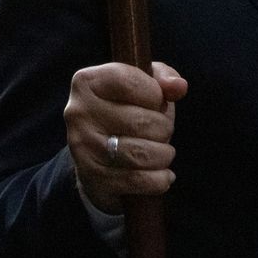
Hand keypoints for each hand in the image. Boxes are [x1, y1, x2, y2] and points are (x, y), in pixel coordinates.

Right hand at [64, 61, 186, 214]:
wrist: (96, 158)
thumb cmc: (124, 113)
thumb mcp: (141, 87)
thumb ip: (162, 78)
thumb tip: (179, 86)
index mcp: (87, 82)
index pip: (131, 82)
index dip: (155, 94)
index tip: (155, 102)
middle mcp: (79, 112)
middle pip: (142, 121)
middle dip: (163, 129)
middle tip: (160, 132)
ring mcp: (83, 147)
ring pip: (142, 153)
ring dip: (163, 155)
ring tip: (162, 153)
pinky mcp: (93, 177)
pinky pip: (139, 180)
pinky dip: (159, 179)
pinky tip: (162, 174)